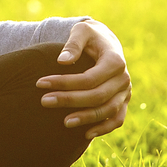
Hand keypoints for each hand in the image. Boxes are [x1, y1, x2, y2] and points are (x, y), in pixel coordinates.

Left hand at [37, 20, 131, 137]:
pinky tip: (85, 134)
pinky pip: (117, 119)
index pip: (89, 78)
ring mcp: (125, 92)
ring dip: (86, 118)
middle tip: (44, 101)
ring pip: (108, 110)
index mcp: (115, 60)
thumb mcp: (81, 31)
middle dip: (70, 100)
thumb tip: (62, 60)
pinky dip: (104, 128)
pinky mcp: (123, 101)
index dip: (65, 82)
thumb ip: (73, 44)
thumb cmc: (90, 36)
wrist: (105, 42)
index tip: (40, 83)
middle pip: (97, 95)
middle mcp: (123, 78)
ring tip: (64, 122)